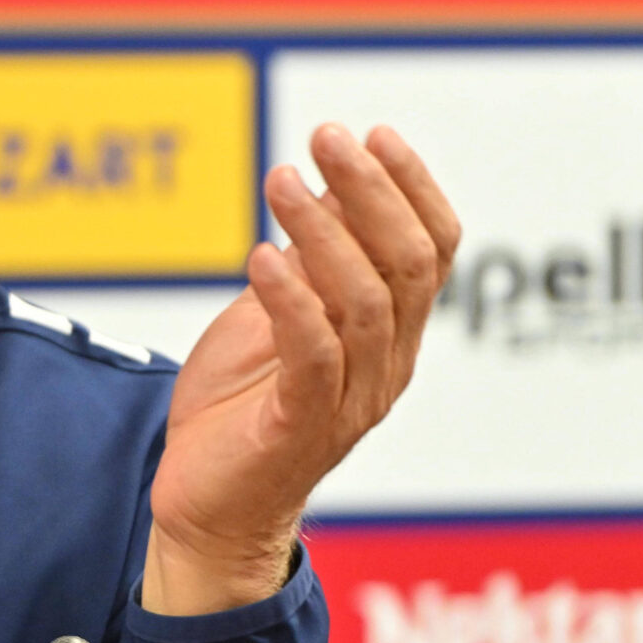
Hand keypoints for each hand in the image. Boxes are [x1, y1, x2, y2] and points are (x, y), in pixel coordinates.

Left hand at [142, 124, 460, 615]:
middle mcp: (387, 365)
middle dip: (372, 190)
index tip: (374, 133)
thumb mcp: (275, 315)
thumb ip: (309, 260)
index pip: (433, 249)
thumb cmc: (241, 408)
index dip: (413, 187)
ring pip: (365, 304)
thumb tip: (328, 180)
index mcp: (392, 334)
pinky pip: (314, 359)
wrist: (209, 510)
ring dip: (322, 231)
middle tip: (327, 137)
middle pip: (408, 265)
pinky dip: (291, 303)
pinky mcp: (302, 429)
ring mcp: (351, 400)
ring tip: (279, 180)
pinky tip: (260, 258)